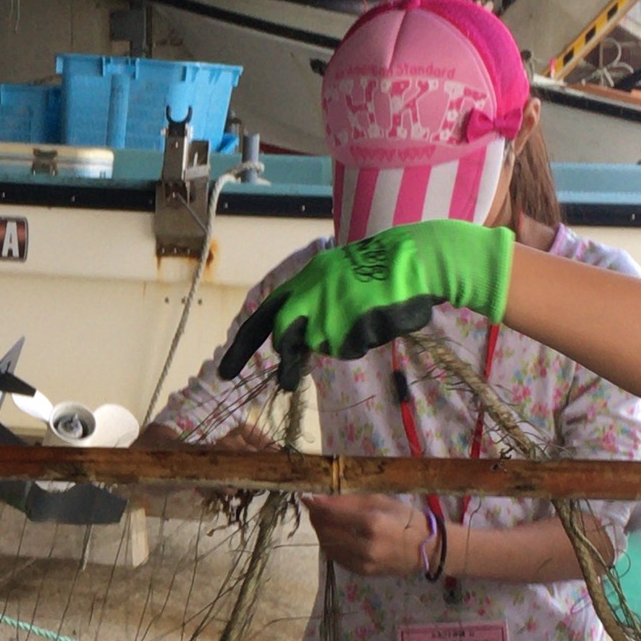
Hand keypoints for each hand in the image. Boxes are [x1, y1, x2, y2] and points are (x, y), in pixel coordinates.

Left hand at [219, 220, 517, 387]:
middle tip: (289, 381)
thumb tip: (292, 349)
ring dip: (346, 340)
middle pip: (287, 339)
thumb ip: (311, 309)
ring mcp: (329, 309)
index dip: (242, 346)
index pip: (263, 316)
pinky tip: (380, 316)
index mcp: (304, 281)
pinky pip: (352, 347)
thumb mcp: (335, 283)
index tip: (223, 374)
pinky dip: (365, 339)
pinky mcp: (352, 323)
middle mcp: (310, 294)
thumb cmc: (381, 273)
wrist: (417, 259)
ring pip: (326, 346)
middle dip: (292, 363)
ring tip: (369, 313)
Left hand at [305, 493, 432, 577]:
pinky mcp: (362, 572)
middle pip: (326, 531)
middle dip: (317, 518)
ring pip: (328, 546)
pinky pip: (337, 557)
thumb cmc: (406, 519)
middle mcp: (365, 545)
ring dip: (322, 532)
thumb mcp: (382, 501)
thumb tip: (322, 498)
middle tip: (316, 509)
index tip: (306, 498)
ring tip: (324, 521)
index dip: (315, 505)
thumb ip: (351, 501)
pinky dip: (331, 545)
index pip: (332, 513)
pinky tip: (335, 535)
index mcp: (371, 523)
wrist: (428, 549)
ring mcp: (363, 562)